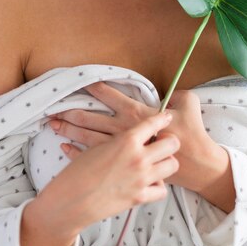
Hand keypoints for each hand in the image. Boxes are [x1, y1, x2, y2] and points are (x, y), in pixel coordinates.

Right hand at [37, 111, 179, 233]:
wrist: (71, 199)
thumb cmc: (79, 170)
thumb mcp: (99, 145)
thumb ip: (120, 140)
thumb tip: (131, 133)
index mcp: (127, 139)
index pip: (154, 122)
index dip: (163, 118)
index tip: (167, 117)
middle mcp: (138, 157)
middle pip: (172, 143)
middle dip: (170, 141)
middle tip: (163, 143)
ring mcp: (141, 178)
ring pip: (172, 165)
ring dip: (167, 162)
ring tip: (159, 162)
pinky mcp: (139, 197)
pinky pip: (162, 189)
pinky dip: (158, 186)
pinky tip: (150, 182)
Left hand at [49, 81, 222, 192]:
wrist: (194, 165)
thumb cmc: (191, 134)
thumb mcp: (189, 104)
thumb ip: (177, 94)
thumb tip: (171, 92)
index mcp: (137, 114)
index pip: (112, 96)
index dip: (96, 87)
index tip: (82, 80)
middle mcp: (124, 131)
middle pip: (91, 119)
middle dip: (71, 112)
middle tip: (54, 106)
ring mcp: (120, 149)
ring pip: (87, 138)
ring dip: (69, 130)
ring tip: (53, 124)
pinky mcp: (121, 163)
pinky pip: (93, 156)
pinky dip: (76, 151)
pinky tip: (64, 147)